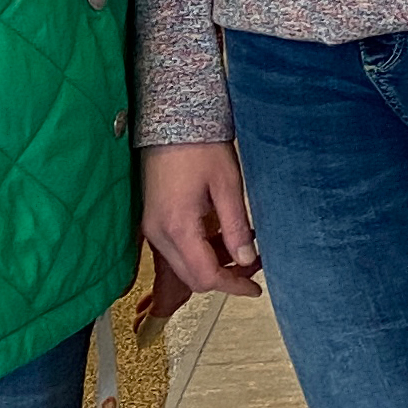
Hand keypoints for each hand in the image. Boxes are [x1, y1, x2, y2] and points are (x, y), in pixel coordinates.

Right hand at [139, 138, 259, 327]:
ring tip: (244, 247)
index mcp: (177, 226)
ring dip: (212, 264)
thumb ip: (237, 227)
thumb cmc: (200, 146)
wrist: (171, 120)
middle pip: (191, 276)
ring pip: (183, 264)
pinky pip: (176, 248)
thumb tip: (248, 260)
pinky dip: (200, 250)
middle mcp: (158, 232)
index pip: (205, 276)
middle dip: (224, 277)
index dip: (233, 286)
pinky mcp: (153, 218)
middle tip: (254, 267)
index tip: (255, 288)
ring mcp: (152, 226)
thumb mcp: (227, 186)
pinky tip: (222, 235)